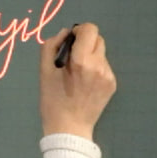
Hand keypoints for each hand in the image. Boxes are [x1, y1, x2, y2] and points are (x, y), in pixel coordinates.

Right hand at [38, 23, 115, 139]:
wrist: (69, 129)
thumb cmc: (53, 101)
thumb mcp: (44, 71)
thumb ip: (51, 46)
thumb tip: (65, 33)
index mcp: (82, 61)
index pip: (89, 29)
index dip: (79, 31)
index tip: (71, 41)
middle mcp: (99, 65)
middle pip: (98, 39)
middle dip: (85, 43)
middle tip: (73, 58)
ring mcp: (108, 76)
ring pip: (101, 54)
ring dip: (90, 57)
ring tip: (78, 75)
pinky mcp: (112, 84)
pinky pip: (104, 67)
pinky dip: (95, 69)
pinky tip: (85, 84)